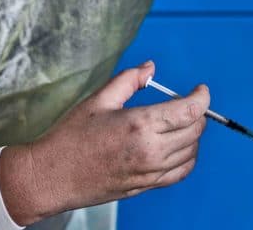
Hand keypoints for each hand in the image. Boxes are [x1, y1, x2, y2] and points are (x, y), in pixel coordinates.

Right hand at [0, 62, 209, 224]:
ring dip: (193, 133)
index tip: (200, 90)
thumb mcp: (98, 100)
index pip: (190, 111)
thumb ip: (129, 80)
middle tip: (186, 103)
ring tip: (179, 122)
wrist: (50, 177)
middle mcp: (151, 150)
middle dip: (197, 112)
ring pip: (192, 150)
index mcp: (140, 124)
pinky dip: (188, 157)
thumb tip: (150, 68)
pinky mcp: (146, 185)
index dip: (202, 97)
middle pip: (196, 129)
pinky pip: (181, 172)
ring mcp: (150, 171)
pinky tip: (178, 147)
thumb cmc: (70, 138)